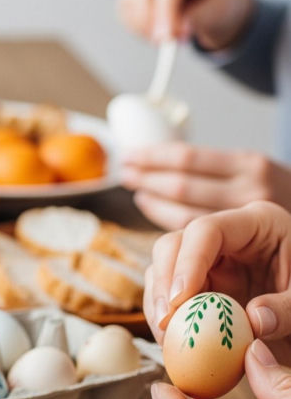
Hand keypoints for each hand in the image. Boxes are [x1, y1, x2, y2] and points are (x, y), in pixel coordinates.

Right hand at [118, 0, 253, 47]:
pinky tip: (158, 34)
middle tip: (160, 42)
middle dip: (147, 15)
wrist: (209, 6)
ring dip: (144, 27)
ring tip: (169, 39)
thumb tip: (178, 29)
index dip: (164, 9)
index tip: (166, 37)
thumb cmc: (216, 4)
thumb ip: (200, 18)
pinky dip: (138, 30)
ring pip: (129, 0)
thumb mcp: (219, 11)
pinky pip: (125, 15)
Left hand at [121, 143, 290, 229]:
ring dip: (153, 200)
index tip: (129, 155)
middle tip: (124, 171)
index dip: (153, 157)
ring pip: (182, 214)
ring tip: (136, 188)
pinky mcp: (239, 243)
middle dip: (147, 178)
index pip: (189, 158)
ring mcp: (243, 219)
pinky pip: (191, 232)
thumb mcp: (250, 169)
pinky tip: (152, 207)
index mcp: (249, 164)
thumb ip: (213, 169)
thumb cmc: (273, 192)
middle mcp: (247, 191)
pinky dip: (166, 220)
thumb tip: (157, 160)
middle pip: (180, 185)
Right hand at [143, 201, 290, 362]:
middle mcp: (225, 238)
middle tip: (166, 321)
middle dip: (163, 283)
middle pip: (174, 245)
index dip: (187, 262)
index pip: (207, 230)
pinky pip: (168, 296)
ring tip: (166, 336)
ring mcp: (208, 262)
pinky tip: (171, 339)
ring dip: (158, 303)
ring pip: (163, 269)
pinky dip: (165, 317)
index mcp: (257, 224)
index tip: (179, 299)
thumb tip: (254, 320)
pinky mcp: (199, 286)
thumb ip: (289, 309)